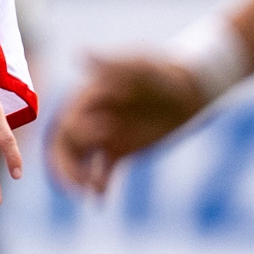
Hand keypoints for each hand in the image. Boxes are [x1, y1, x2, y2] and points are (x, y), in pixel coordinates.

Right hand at [48, 52, 210, 194]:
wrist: (189, 91)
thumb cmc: (164, 72)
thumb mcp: (141, 67)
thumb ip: (112, 64)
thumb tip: (80, 52)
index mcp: (88, 97)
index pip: (68, 119)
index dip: (79, 131)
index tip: (107, 134)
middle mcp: (90, 117)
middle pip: (65, 146)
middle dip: (67, 166)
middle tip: (81, 183)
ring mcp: (103, 136)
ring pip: (77, 162)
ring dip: (77, 178)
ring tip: (89, 192)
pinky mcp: (119, 151)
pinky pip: (102, 172)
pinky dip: (99, 187)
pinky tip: (101, 201)